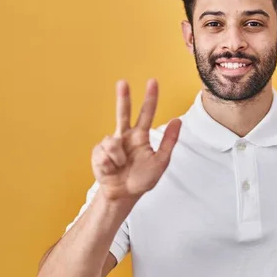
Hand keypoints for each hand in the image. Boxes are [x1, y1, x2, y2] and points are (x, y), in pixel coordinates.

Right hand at [91, 79, 181, 204]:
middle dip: (122, 97)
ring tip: (121, 167)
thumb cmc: (142, 180)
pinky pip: (103, 153)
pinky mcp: (98, 152)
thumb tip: (178, 120)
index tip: (153, 81)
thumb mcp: (160, 162)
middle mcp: (125, 136)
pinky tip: (111, 169)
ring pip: (112, 141)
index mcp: (140, 136)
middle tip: (123, 82)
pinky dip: (109, 163)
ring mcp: (111, 144)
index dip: (150, 98)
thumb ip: (169, 141)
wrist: (122, 195)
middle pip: (123, 112)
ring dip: (118, 158)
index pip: (146, 113)